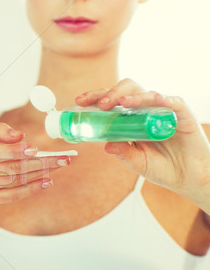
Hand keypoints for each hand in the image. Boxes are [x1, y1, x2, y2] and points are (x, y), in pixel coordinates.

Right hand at [0, 121, 70, 204]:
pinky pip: (9, 196)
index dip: (19, 152)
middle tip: (66, 158)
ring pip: (15, 181)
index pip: (0, 153)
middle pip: (15, 168)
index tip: (36, 148)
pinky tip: (45, 183)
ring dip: (40, 174)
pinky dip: (28, 191)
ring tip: (60, 166)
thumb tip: (19, 135)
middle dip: (43, 163)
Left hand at [76, 78, 209, 202]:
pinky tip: (151, 99)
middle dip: (109, 94)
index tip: (79, 102)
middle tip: (99, 104)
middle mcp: (145, 110)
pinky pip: (171, 101)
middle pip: (125, 91)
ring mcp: (162, 110)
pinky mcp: (181, 114)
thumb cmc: (162, 168)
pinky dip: (159, 99)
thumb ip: (124, 153)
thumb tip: (105, 145)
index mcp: (131, 119)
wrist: (189, 178)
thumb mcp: (137, 162)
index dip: (95, 98)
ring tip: (120, 103)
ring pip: (144, 92)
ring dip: (131, 95)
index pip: (111, 102)